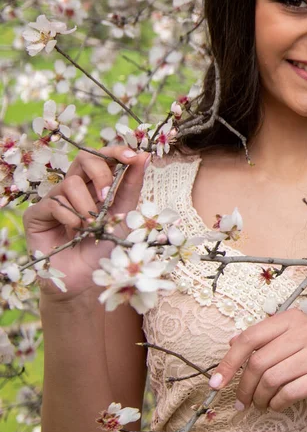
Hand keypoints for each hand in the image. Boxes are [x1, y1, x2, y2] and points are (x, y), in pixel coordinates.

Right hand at [23, 145, 150, 300]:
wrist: (87, 280)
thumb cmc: (106, 247)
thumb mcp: (125, 213)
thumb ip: (132, 185)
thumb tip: (145, 156)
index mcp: (95, 184)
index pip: (101, 156)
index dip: (115, 151)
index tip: (133, 156)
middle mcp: (74, 188)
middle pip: (84, 158)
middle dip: (101, 173)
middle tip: (106, 195)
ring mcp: (54, 199)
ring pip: (70, 183)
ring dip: (86, 205)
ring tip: (91, 226)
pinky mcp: (37, 215)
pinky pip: (54, 203)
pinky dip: (70, 217)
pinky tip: (75, 232)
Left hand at [208, 309, 306, 412]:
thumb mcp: (290, 336)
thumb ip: (264, 338)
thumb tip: (232, 342)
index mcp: (289, 318)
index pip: (250, 337)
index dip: (229, 362)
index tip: (216, 382)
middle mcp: (303, 330)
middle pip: (258, 362)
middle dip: (244, 387)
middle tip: (242, 402)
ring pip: (272, 379)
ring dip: (261, 398)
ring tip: (261, 403)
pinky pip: (291, 391)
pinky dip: (278, 403)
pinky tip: (276, 404)